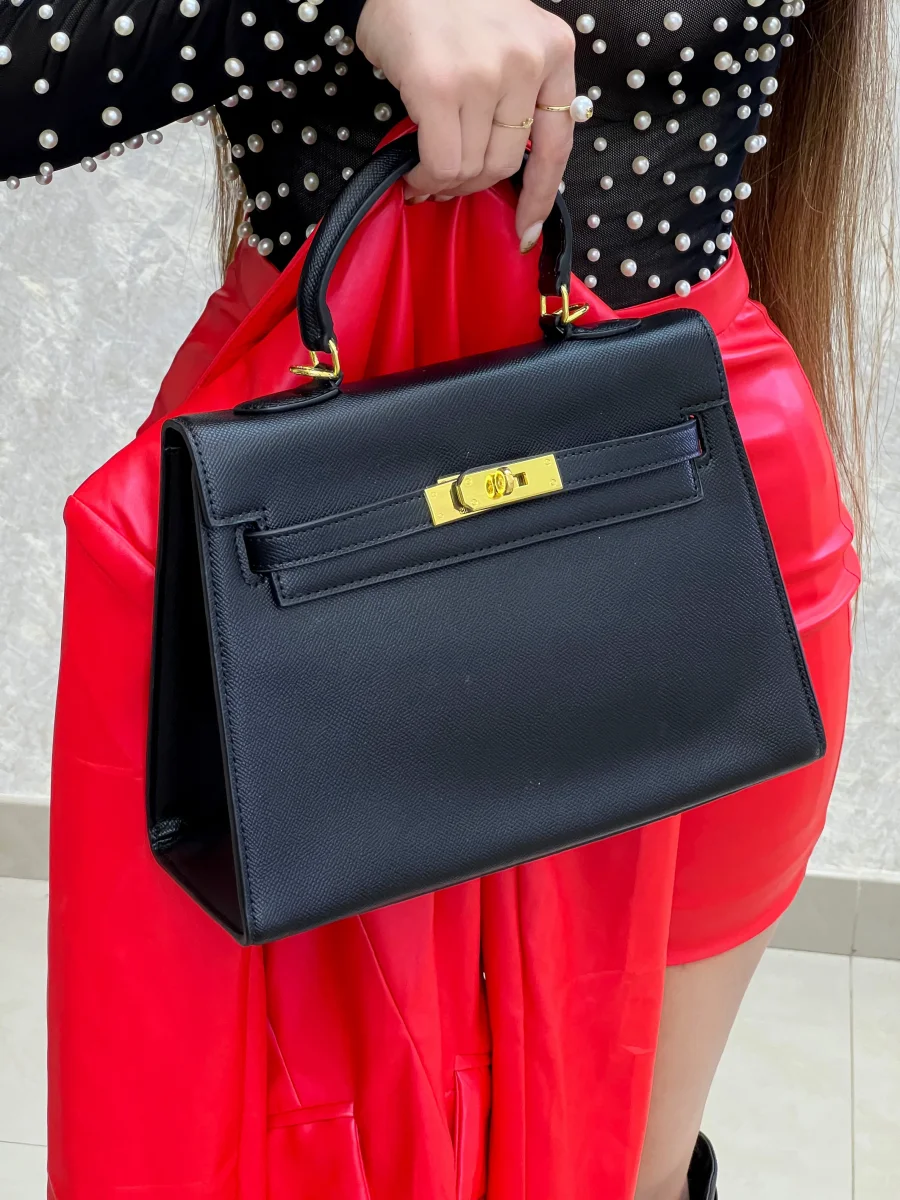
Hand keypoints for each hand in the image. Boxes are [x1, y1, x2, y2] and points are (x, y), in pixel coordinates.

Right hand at [356, 0, 576, 251]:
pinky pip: (440, 163)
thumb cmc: (449, 7)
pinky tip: (412, 173)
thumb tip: (501, 171)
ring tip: (424, 173)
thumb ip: (519, 94)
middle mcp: (527, 60)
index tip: (526, 231)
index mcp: (554, 50)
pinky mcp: (440, 85)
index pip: (557, 144)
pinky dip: (424, 178)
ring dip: (443, 182)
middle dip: (471, 186)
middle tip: (444, 183)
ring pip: (471, 168)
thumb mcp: (507, 40)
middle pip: (505, 164)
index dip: (541, 197)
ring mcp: (485, 73)